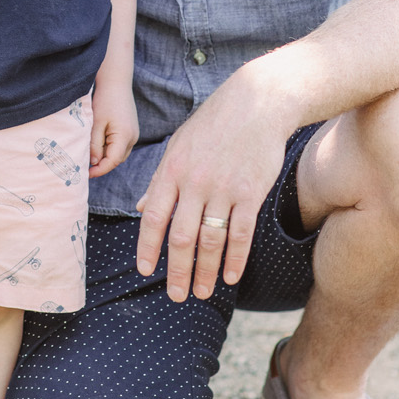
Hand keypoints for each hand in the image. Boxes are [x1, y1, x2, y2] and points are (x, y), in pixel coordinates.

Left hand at [88, 81, 138, 179]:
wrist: (116, 82)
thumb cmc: (105, 100)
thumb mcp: (96, 124)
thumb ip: (94, 144)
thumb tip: (93, 162)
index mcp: (125, 137)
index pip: (112, 162)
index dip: (99, 170)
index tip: (85, 174)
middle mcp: (132, 138)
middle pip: (116, 160)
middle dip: (101, 164)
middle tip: (84, 165)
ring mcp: (133, 134)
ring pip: (118, 153)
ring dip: (105, 156)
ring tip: (89, 153)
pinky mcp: (131, 130)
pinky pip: (120, 145)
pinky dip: (109, 148)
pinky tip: (98, 142)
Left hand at [135, 69, 291, 300]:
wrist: (257, 103)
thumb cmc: (213, 125)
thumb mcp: (178, 146)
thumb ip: (160, 180)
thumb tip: (141, 209)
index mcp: (172, 170)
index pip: (154, 217)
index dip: (148, 247)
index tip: (145, 271)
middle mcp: (195, 182)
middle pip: (181, 236)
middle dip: (177, 271)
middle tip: (176, 295)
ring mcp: (224, 188)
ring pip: (211, 240)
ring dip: (206, 272)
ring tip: (203, 293)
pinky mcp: (251, 193)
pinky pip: (241, 234)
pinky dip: (235, 259)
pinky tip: (230, 276)